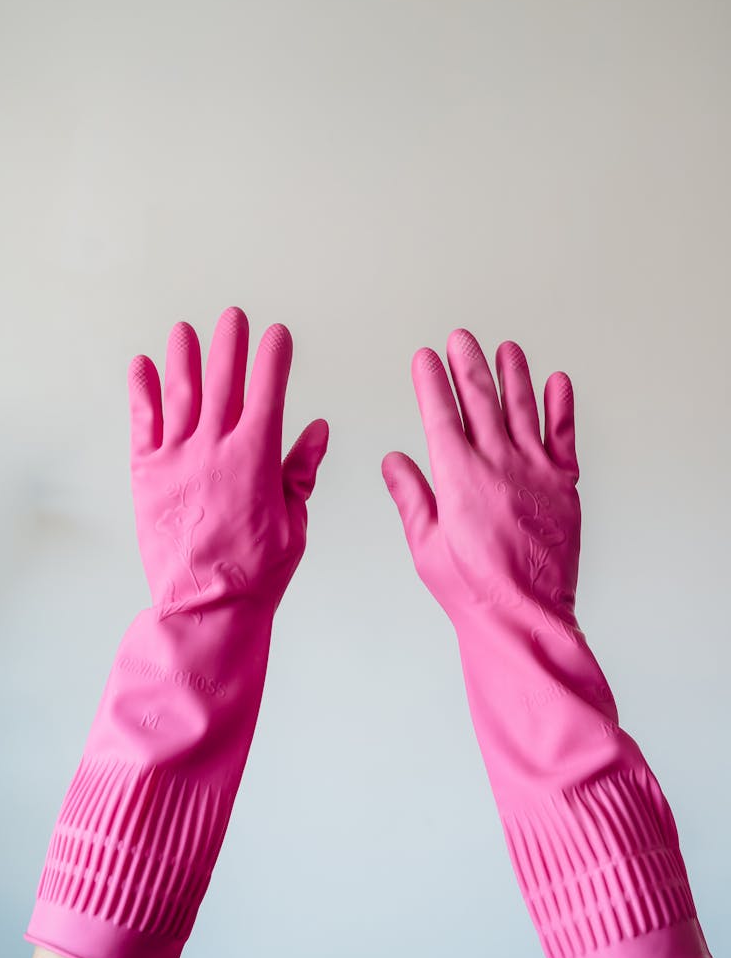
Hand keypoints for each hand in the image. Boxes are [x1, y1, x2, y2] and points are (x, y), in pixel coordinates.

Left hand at [128, 307, 328, 616]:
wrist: (206, 606)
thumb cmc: (255, 572)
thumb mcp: (295, 522)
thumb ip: (302, 471)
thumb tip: (317, 430)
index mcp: (256, 458)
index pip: (268, 393)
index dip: (273, 359)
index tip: (277, 335)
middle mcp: (214, 448)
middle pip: (222, 382)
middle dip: (229, 345)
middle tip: (232, 317)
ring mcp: (177, 458)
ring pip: (180, 394)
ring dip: (184, 358)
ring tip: (186, 330)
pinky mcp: (147, 475)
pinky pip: (143, 424)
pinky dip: (142, 394)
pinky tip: (142, 368)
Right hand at [382, 331, 580, 632]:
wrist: (525, 618)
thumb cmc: (473, 590)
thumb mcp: (425, 544)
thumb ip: (411, 496)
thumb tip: (394, 461)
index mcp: (458, 476)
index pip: (439, 414)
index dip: (430, 381)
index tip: (424, 358)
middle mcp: (497, 464)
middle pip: (481, 399)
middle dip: (468, 364)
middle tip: (460, 338)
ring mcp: (535, 472)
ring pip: (523, 408)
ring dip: (513, 374)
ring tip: (506, 349)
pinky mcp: (564, 486)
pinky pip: (564, 436)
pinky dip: (561, 407)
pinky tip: (557, 382)